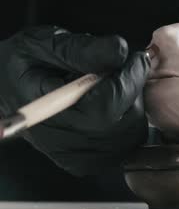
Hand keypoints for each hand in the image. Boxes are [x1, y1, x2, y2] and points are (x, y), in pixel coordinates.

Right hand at [0, 26, 150, 176]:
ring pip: (131, 132)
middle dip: (131, 90)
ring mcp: (79, 158)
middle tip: (122, 69)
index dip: (128, 80)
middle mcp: (64, 144)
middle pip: (124, 121)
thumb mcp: (44, 45)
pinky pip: (128, 142)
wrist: (8, 91)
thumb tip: (119, 51)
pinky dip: (129, 120)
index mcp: (49, 114)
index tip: (136, 58)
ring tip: (110, 86)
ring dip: (132, 105)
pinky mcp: (90, 162)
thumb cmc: (26, 66)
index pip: (105, 106)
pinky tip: (112, 105)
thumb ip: (81, 49)